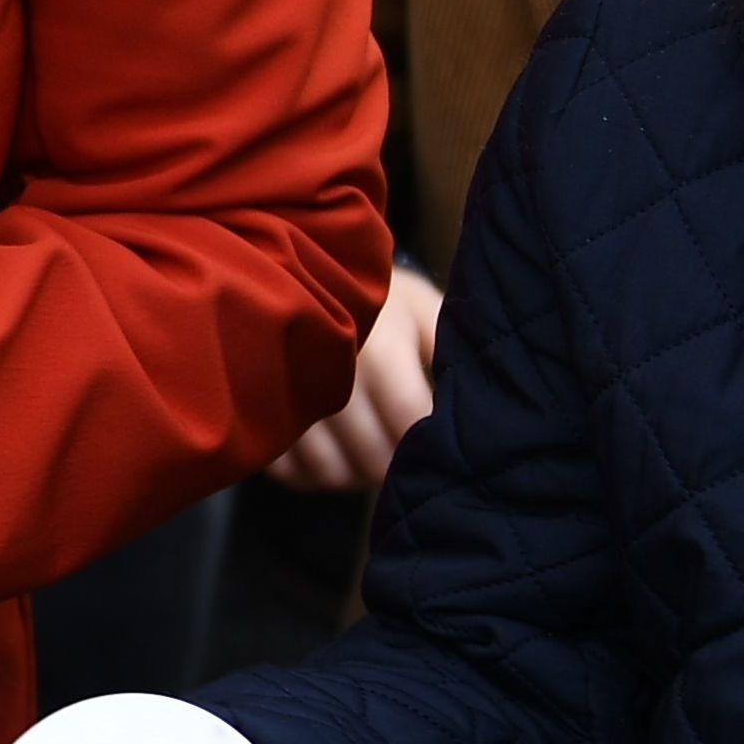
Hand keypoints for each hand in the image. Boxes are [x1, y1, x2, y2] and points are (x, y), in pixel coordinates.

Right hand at [273, 259, 444, 491]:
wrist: (298, 269)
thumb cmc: (377, 298)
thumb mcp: (423, 310)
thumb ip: (451, 352)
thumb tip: (484, 405)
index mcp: (379, 349)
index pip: (410, 421)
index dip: (431, 446)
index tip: (442, 448)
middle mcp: (330, 377)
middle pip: (373, 457)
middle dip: (398, 466)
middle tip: (409, 458)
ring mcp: (288, 398)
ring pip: (331, 473)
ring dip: (357, 475)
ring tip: (372, 456)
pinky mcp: (260, 414)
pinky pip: (290, 473)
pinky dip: (314, 475)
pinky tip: (333, 454)